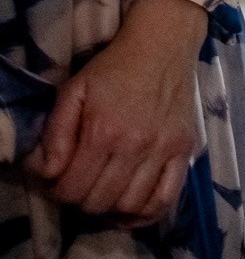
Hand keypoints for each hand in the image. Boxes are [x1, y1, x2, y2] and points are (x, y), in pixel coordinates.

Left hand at [23, 0, 206, 223]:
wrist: (164, 44)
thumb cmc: (113, 67)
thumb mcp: (73, 92)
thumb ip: (55, 134)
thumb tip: (45, 172)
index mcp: (103, 131)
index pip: (72, 188)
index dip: (57, 191)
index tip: (57, 179)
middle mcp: (136, 146)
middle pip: (100, 202)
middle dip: (81, 200)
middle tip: (80, 183)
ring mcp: (164, 150)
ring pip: (131, 205)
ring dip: (111, 208)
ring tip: (104, 192)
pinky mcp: (185, 151)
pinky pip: (167, 199)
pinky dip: (147, 214)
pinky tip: (130, 209)